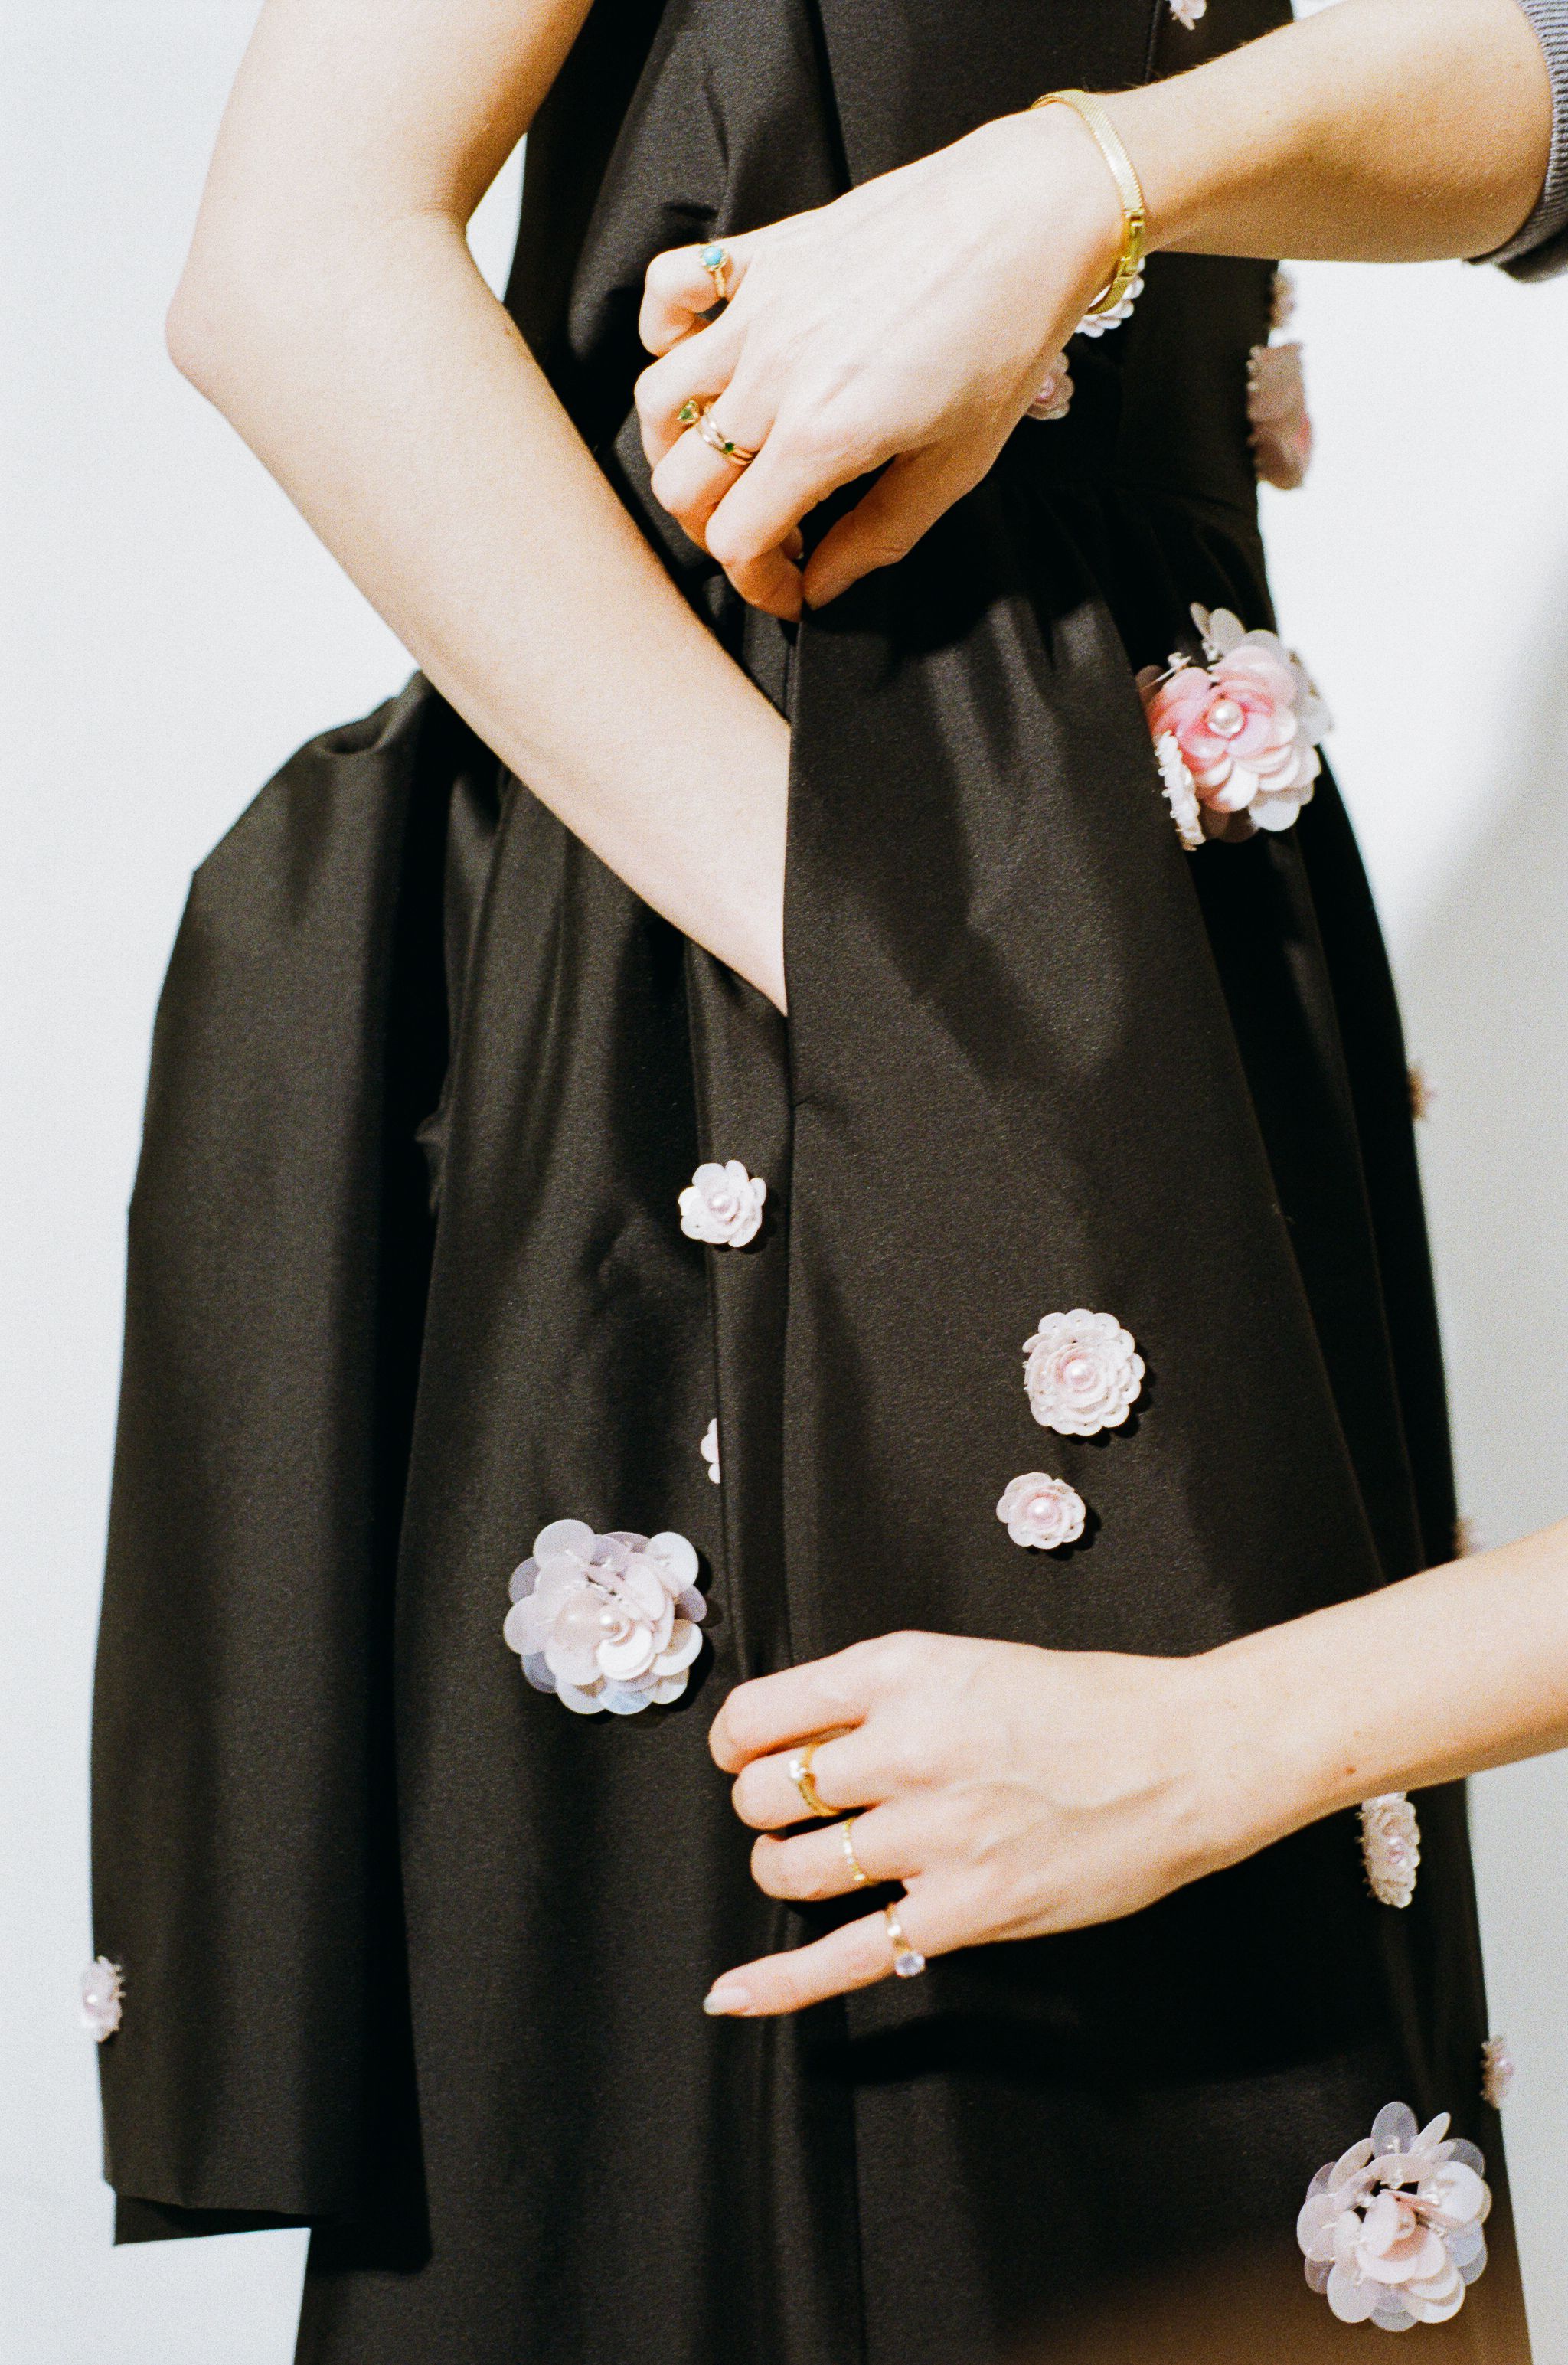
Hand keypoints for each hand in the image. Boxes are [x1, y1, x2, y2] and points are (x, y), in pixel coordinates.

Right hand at [634, 107, 1121, 618]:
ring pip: (659, 401)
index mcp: (821, 437)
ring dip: (681, 447)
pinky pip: (668, 286)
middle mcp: (773, 375)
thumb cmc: (1006, 339)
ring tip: (732, 459)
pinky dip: (665, 330)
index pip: (734, 540)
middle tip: (767, 532)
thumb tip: (821, 588)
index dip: (757, 583)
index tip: (789, 587)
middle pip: (680, 484)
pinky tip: (703, 356)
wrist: (1030, 218)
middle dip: (714, 529)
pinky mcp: (765, 255)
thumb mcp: (956, 466)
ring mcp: (760, 310)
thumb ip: (877, 537)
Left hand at [703, 1629, 1298, 2015]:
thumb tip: (789, 1739)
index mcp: (900, 1671)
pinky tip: (732, 1994)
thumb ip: (876, 1696)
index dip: (738, 1744)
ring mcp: (936, 1832)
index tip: (748, 1756)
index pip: (759, 1715)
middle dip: (768, 1808)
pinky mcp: (968, 1908)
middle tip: (805, 1812)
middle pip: (765, 1795)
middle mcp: (906, 1747)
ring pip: (793, 1869)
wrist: (1185, 1753)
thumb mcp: (963, 1662)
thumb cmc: (1083, 1706)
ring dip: (788, 1871)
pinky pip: (848, 1953)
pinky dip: (779, 1983)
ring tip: (819, 1864)